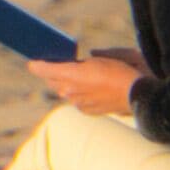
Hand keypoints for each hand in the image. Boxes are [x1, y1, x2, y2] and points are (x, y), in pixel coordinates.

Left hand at [28, 51, 147, 116]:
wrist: (137, 94)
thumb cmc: (120, 71)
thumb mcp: (102, 59)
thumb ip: (84, 61)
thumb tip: (80, 61)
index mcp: (71, 74)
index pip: (44, 70)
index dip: (36, 65)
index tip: (31, 62)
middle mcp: (70, 90)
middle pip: (52, 81)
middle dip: (52, 73)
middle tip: (54, 65)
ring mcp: (77, 102)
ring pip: (64, 91)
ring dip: (66, 84)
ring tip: (74, 76)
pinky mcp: (87, 110)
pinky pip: (76, 101)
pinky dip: (78, 95)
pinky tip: (87, 89)